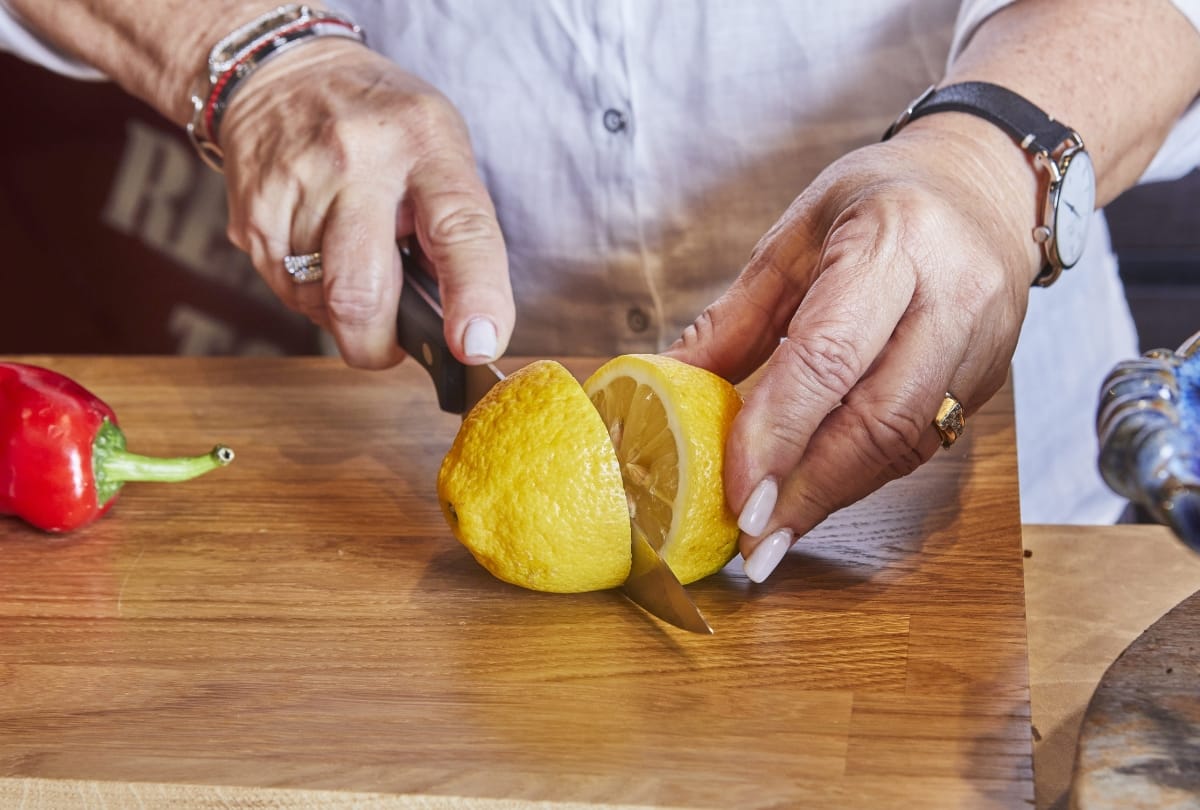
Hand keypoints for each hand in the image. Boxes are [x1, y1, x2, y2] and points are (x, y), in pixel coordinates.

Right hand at [218, 39, 513, 367]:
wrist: (285, 73)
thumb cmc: (385, 127)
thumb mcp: (441, 151)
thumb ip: (458, 232)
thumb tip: (465, 326)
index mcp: (425, 146)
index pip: (460, 230)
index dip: (474, 296)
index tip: (479, 344)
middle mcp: (358, 161)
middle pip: (362, 293)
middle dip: (379, 344)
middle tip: (394, 343)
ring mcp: (297, 186)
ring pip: (318, 304)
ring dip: (343, 314)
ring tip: (354, 264)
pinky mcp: (252, 213)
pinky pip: (286, 291)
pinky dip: (310, 295)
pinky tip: (320, 254)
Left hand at [666, 117, 1040, 581]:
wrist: (984, 187)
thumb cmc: (877, 201)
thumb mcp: (795, 237)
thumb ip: (735, 317)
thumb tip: (665, 383)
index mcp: (895, 239)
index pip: (830, 354)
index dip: (778, 432)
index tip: (735, 493)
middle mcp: (955, 294)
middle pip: (879, 417)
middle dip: (808, 488)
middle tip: (752, 539)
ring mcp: (985, 342)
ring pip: (906, 444)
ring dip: (834, 497)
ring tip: (774, 534)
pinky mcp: (991, 378)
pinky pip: (923, 444)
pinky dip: (863, 477)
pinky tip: (816, 497)